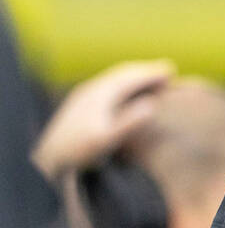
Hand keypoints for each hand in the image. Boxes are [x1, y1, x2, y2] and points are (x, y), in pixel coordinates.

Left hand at [31, 59, 174, 181]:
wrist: (49, 157)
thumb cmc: (80, 152)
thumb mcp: (107, 140)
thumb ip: (130, 123)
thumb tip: (151, 105)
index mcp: (101, 95)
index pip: (131, 77)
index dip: (152, 73)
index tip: (172, 70)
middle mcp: (92, 89)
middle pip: (123, 73)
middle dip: (146, 70)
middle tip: (167, 70)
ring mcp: (84, 94)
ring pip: (114, 78)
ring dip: (134, 75)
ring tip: (151, 79)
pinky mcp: (80, 102)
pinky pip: (107, 85)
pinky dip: (123, 83)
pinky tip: (127, 93)